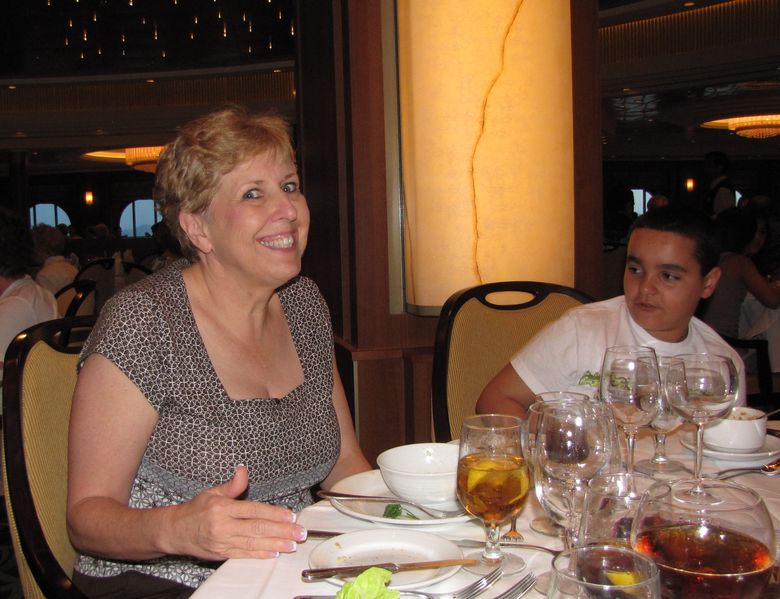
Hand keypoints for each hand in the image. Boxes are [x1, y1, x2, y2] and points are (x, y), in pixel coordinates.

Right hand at [168, 465, 306, 560]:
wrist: (174, 532)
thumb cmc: (195, 510)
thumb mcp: (212, 492)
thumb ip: (232, 485)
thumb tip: (243, 469)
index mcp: (222, 508)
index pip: (253, 511)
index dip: (273, 514)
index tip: (290, 516)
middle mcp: (223, 526)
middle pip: (257, 529)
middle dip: (281, 531)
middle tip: (299, 532)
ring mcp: (222, 542)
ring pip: (253, 544)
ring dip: (275, 545)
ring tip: (292, 544)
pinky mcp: (221, 554)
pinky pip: (244, 555)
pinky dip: (260, 555)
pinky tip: (274, 553)